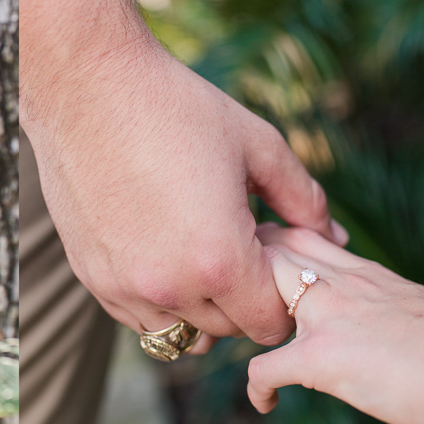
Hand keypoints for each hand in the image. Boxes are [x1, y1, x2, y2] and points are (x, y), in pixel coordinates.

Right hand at [24, 49, 344, 348]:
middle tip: (239, 243)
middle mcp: (169, 287)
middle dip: (244, 298)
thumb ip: (304, 199)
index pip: (269, 322)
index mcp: (219, 260)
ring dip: (200, 306)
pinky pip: (138, 319)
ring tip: (199, 250)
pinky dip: (159, 300)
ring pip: (181, 333)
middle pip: (228, 331)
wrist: (88, 89)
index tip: (273, 253)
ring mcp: (125, 287)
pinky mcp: (91, 277)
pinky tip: (164, 251)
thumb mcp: (258, 146)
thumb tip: (335, 238)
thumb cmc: (178, 109)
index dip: (283, 293)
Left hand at [246, 225, 423, 423]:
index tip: (268, 272)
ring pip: (254, 291)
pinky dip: (257, 389)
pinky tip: (266, 403)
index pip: (304, 235)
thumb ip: (390, 308)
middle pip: (268, 248)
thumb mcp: (422, 310)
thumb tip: (387, 329)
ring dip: (240, 318)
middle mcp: (339, 283)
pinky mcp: (320, 358)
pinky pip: (261, 370)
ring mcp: (326, 317)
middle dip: (243, 268)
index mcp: (365, 272)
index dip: (276, 248)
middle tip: (238, 304)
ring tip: (246, 343)